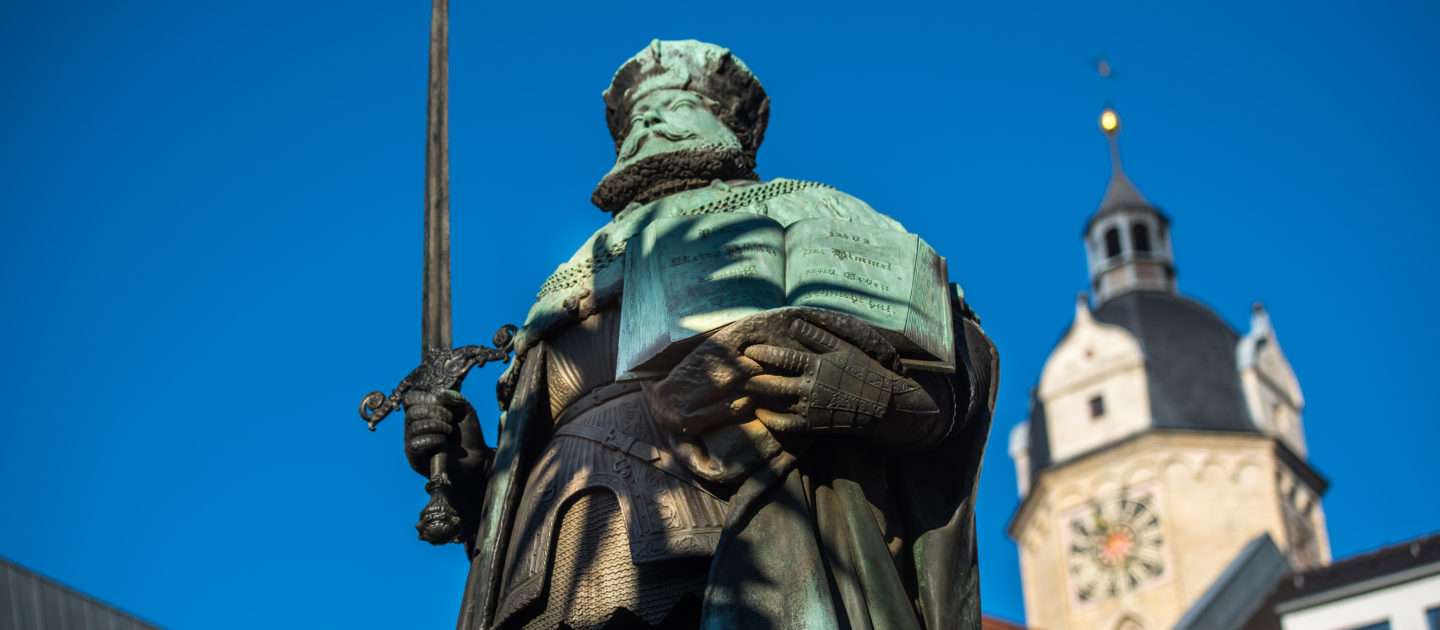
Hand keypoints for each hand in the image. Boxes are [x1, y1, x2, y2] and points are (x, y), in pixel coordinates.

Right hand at [402, 389, 489, 478]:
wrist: (476, 460)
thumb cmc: (469, 435)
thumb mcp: (466, 411)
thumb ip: (454, 398)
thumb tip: (438, 393)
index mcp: (421, 414)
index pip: (410, 400)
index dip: (426, 398)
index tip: (444, 405)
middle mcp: (413, 427)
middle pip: (411, 412)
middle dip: (434, 412)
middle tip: (450, 419)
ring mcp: (412, 443)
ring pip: (414, 427)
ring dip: (436, 426)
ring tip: (449, 431)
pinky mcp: (415, 459)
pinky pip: (415, 444)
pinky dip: (432, 439)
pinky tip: (443, 442)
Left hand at [646, 307, 902, 436]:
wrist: (883, 407)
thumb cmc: (863, 371)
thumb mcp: (844, 348)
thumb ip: (818, 336)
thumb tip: (794, 323)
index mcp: (818, 365)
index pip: (783, 358)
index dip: (762, 353)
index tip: (747, 349)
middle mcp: (811, 388)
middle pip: (772, 383)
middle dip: (751, 377)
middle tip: (734, 371)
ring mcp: (810, 408)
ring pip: (775, 403)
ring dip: (756, 396)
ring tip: (740, 388)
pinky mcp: (812, 425)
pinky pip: (784, 425)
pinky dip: (769, 419)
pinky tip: (760, 411)